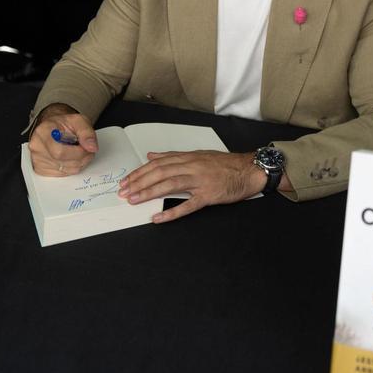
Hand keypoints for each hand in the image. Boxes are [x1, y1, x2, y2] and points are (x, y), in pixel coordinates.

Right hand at [28, 103, 98, 175]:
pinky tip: (72, 158)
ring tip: (81, 152)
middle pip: (63, 162)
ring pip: (66, 170)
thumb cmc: (63, 124)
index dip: (77, 153)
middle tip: (88, 150)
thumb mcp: (78, 121)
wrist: (53, 128)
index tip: (87, 148)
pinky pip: (63, 174)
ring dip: (80, 163)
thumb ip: (86, 132)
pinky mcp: (40, 169)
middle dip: (82, 158)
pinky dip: (73, 168)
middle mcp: (37, 147)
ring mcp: (37, 159)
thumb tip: (91, 147)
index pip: (59, 151)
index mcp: (43, 132)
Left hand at [118, 150, 264, 222]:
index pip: (157, 163)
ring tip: (133, 200)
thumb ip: (174, 156)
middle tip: (123, 192)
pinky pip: (187, 205)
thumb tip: (152, 155)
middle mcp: (191, 167)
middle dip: (138, 182)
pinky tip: (158, 218)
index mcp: (188, 157)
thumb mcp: (198, 154)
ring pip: (169, 185)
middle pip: (159, 173)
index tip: (126, 181)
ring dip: (148, 193)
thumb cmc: (225, 164)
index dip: (139, 172)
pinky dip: (171, 212)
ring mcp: (200, 181)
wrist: (249, 170)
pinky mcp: (208, 196)